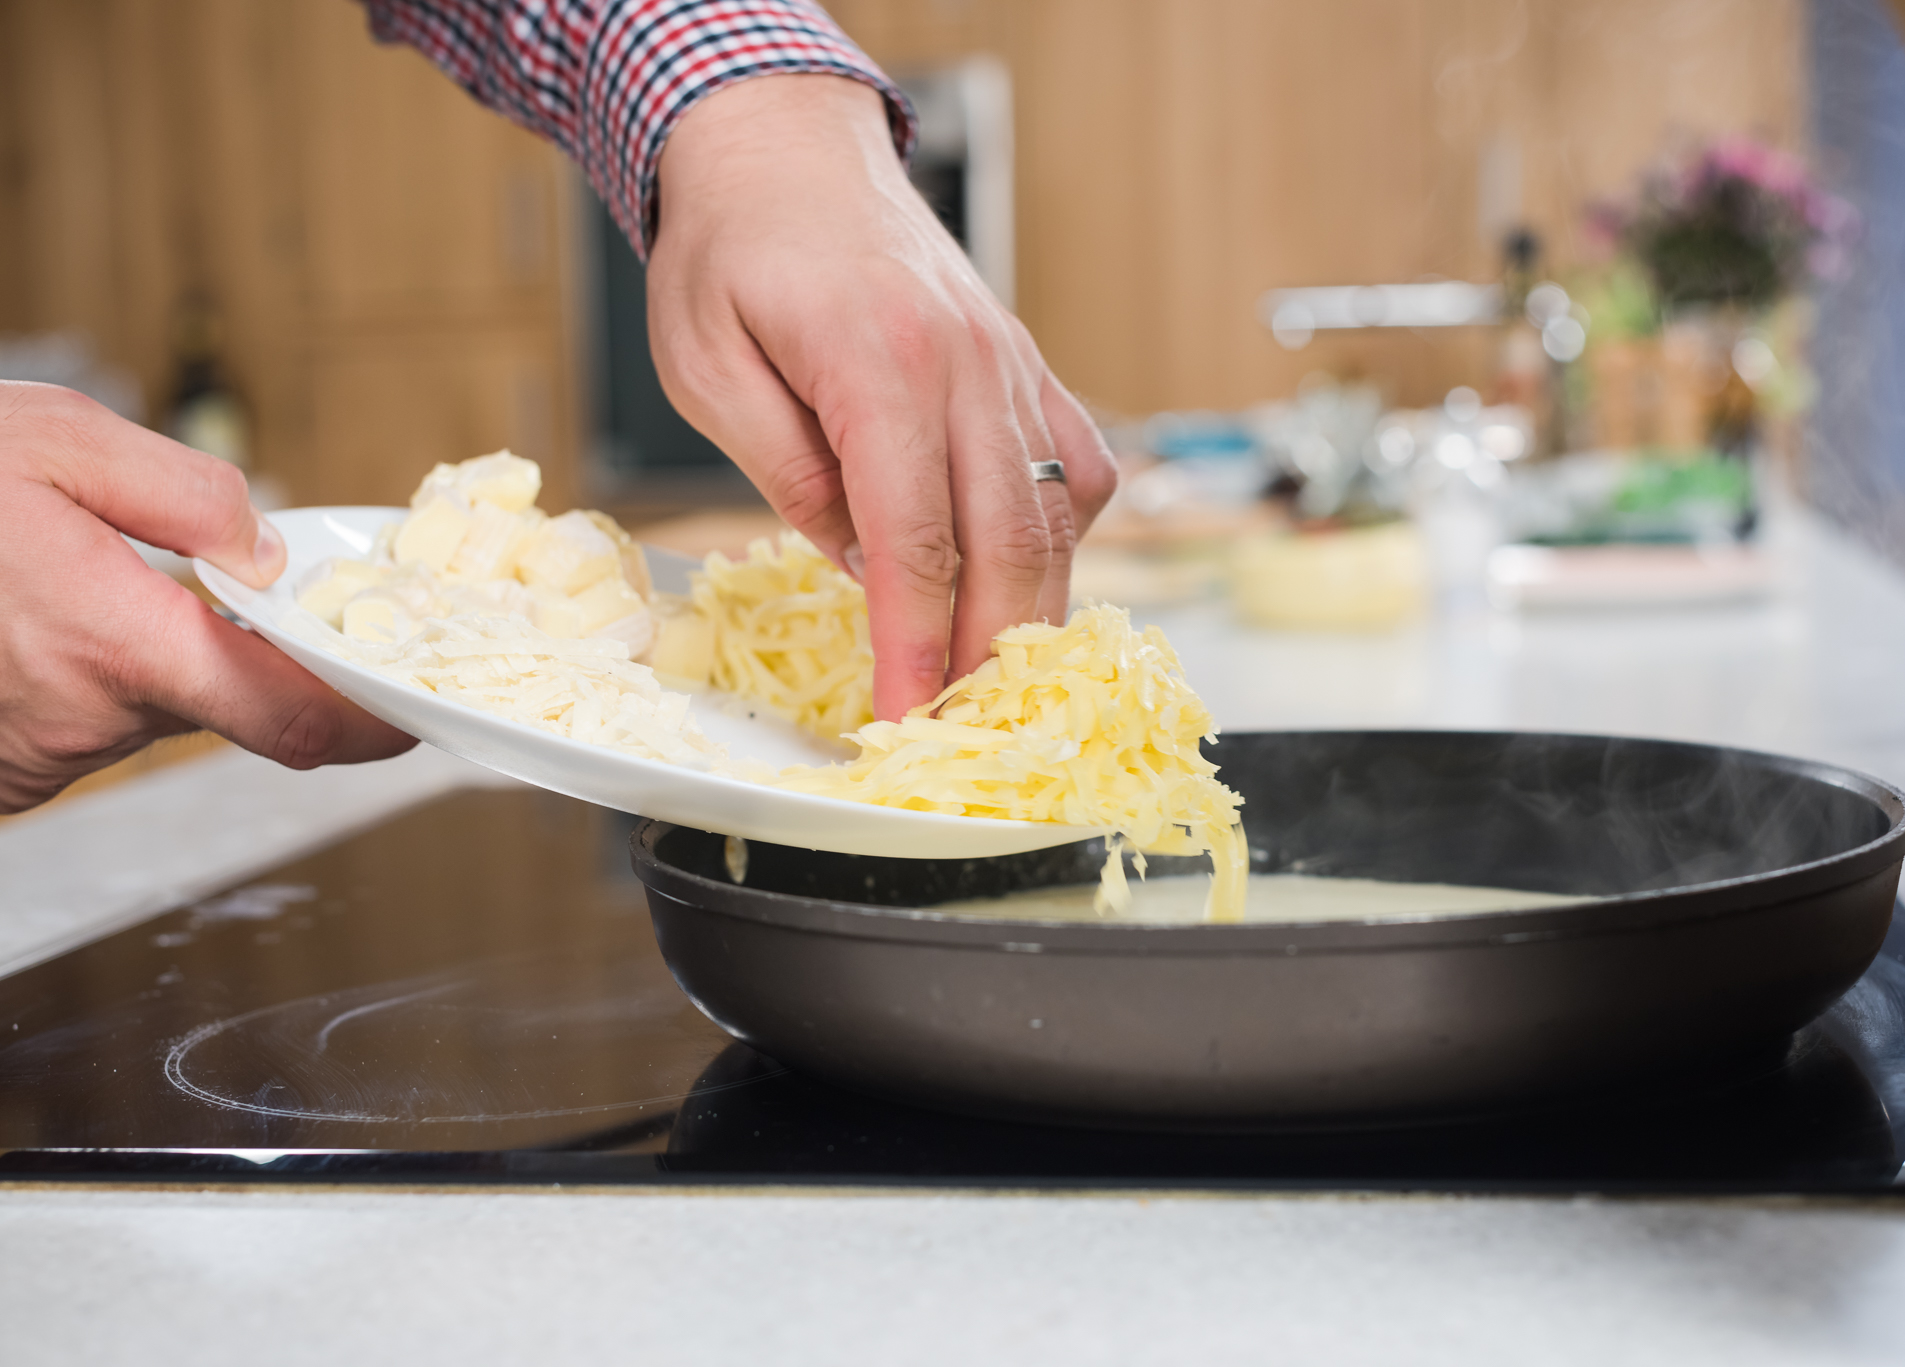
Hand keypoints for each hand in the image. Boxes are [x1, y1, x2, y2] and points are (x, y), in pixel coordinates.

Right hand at [0, 382, 415, 812]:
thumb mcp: (50, 441)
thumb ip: (178, 493)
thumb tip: (266, 550)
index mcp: (113, 641)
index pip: (293, 717)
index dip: (373, 724)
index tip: (418, 709)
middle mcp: (82, 718)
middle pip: (220, 700)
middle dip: (233, 646)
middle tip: (196, 574)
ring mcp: (38, 754)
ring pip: (147, 709)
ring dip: (143, 651)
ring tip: (60, 575)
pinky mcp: (2, 770)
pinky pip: (80, 721)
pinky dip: (83, 673)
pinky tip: (27, 615)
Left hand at [646, 74, 1116, 721]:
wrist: (788, 151)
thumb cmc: (733, 252)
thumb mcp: (708, 368)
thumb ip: (787, 473)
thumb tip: (858, 566)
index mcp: (879, 364)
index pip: (915, 541)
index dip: (917, 643)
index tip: (906, 714)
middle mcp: (967, 365)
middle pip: (1008, 543)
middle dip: (989, 652)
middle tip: (961, 727)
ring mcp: (1012, 363)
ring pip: (1057, 516)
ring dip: (1034, 611)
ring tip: (999, 683)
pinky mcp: (1027, 367)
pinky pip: (1078, 471)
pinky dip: (1064, 540)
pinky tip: (1026, 578)